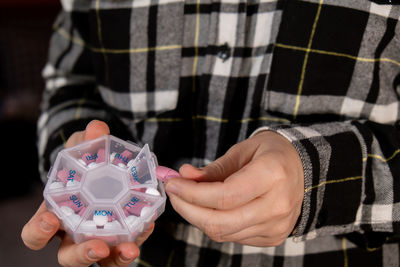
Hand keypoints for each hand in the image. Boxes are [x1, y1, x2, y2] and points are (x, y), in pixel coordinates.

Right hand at [21, 120, 153, 266]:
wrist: (105, 169)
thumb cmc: (85, 164)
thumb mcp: (83, 149)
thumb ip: (87, 141)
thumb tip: (97, 129)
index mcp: (54, 215)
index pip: (35, 234)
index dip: (38, 232)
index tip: (49, 220)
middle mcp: (73, 233)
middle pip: (69, 256)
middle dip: (82, 255)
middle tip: (98, 247)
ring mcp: (98, 238)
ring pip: (101, 260)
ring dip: (115, 257)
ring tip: (130, 249)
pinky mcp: (120, 237)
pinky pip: (126, 246)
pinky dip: (138, 238)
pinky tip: (148, 226)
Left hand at [165, 131, 303, 246]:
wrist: (302, 168)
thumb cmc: (271, 154)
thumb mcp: (242, 151)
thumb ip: (213, 168)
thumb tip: (184, 176)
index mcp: (272, 175)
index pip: (224, 195)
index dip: (192, 193)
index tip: (173, 183)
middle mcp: (278, 204)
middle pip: (221, 221)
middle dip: (188, 210)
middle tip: (174, 194)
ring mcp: (277, 225)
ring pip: (224, 233)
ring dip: (198, 217)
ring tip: (187, 199)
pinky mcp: (273, 237)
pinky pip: (234, 237)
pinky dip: (215, 224)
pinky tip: (210, 208)